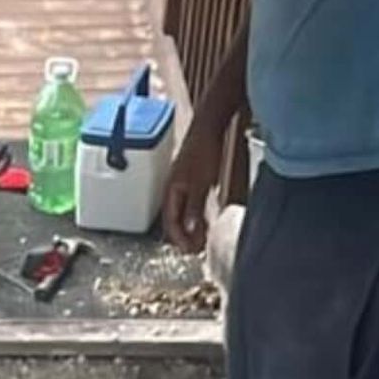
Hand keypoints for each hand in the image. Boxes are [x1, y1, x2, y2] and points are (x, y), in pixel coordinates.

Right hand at [162, 120, 220, 257]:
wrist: (209, 128)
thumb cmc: (203, 151)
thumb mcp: (201, 183)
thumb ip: (194, 208)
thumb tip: (189, 230)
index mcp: (171, 191)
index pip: (170, 222)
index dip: (179, 239)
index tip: (189, 251)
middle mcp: (173, 190)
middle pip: (175, 220)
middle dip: (184, 237)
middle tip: (196, 250)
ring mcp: (182, 185)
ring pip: (183, 213)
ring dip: (191, 228)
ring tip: (201, 241)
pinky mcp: (192, 181)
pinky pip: (191, 205)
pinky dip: (197, 217)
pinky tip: (206, 222)